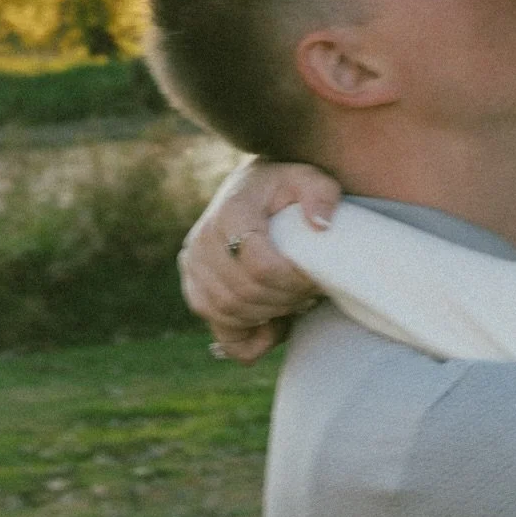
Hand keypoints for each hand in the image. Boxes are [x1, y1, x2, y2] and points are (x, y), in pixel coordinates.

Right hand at [181, 159, 339, 361]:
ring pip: (228, 313)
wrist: (254, 190)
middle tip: (311, 293)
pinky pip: (219, 327)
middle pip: (243, 293)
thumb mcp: (311, 178)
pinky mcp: (196, 288)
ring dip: (269, 316)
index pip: (259, 266)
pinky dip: (249, 338)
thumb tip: (320, 227)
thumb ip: (321, 195)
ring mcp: (193, 267)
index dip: (292, 282)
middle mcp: (202, 240)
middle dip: (285, 301)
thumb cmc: (288, 188)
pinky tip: (275, 327)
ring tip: (296, 303)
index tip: (316, 279)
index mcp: (231, 213)